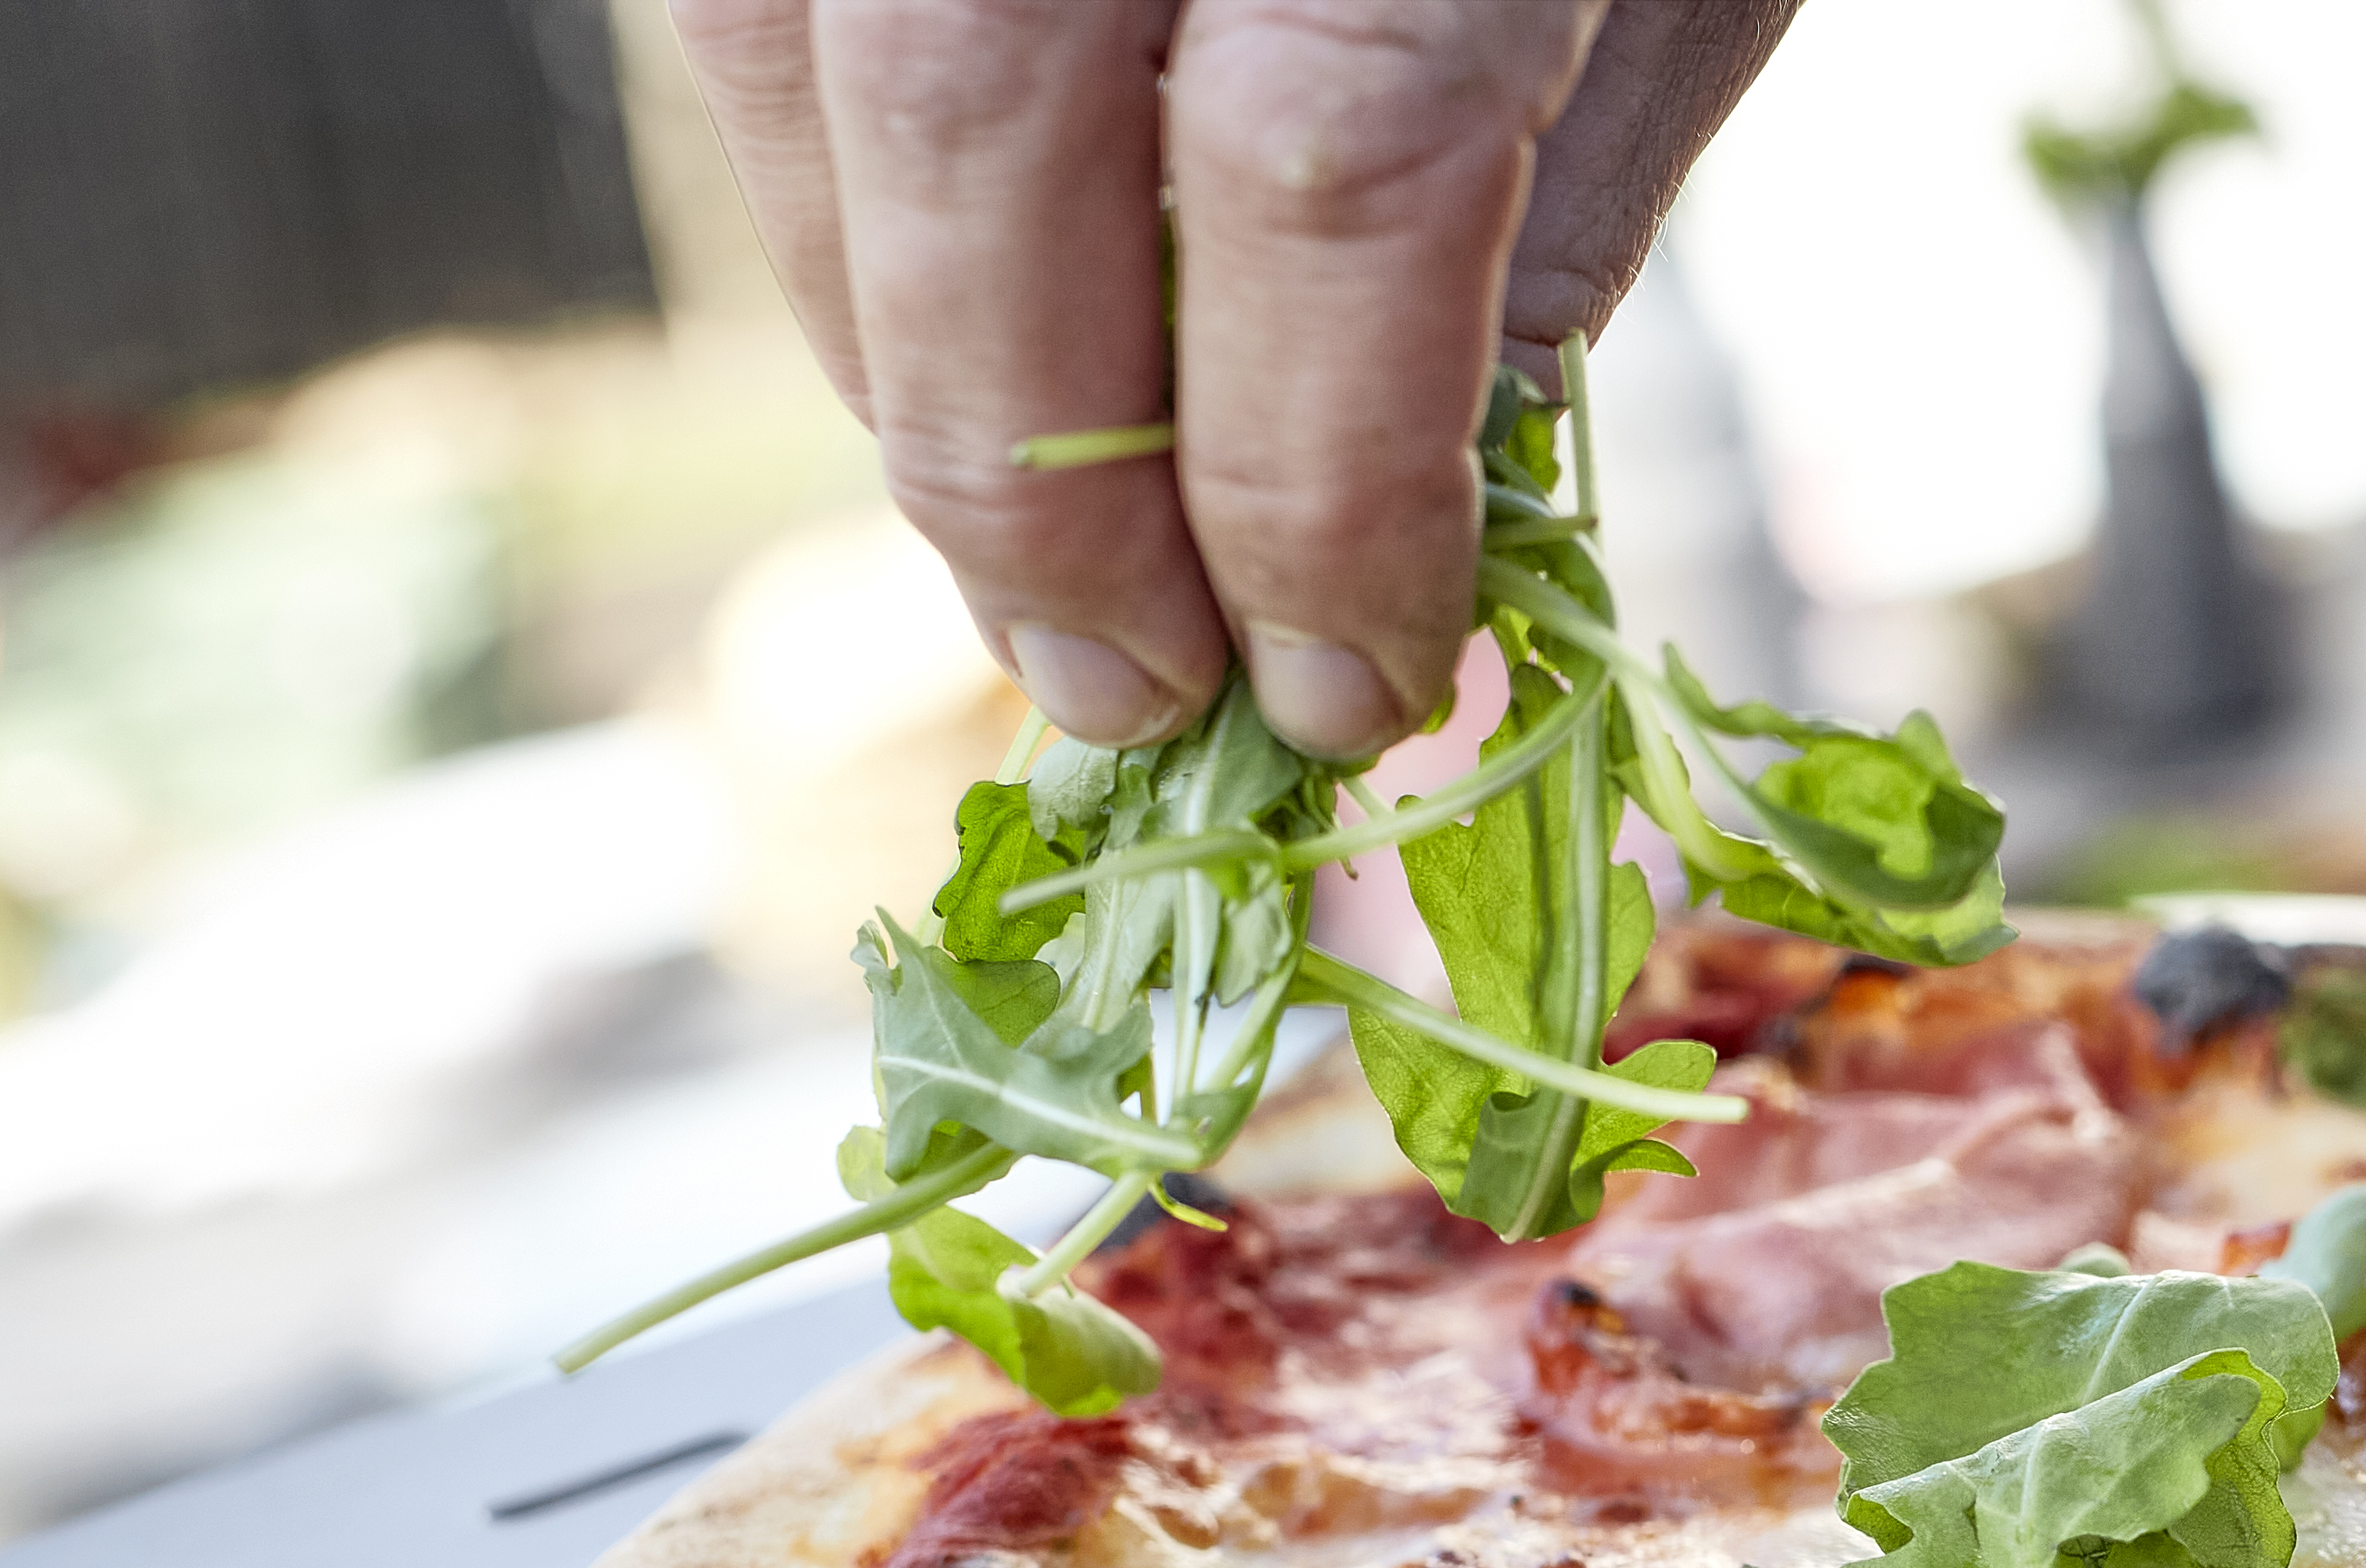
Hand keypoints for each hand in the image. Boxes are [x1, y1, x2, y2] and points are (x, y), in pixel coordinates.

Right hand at [671, 0, 1800, 759]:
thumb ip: (1560, 194)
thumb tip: (1420, 509)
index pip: (1314, 205)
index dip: (1317, 500)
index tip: (1351, 685)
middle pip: (984, 150)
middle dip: (1050, 493)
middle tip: (1141, 696)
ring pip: (805, 74)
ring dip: (907, 367)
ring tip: (1039, 562)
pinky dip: (840, 195)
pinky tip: (952, 331)